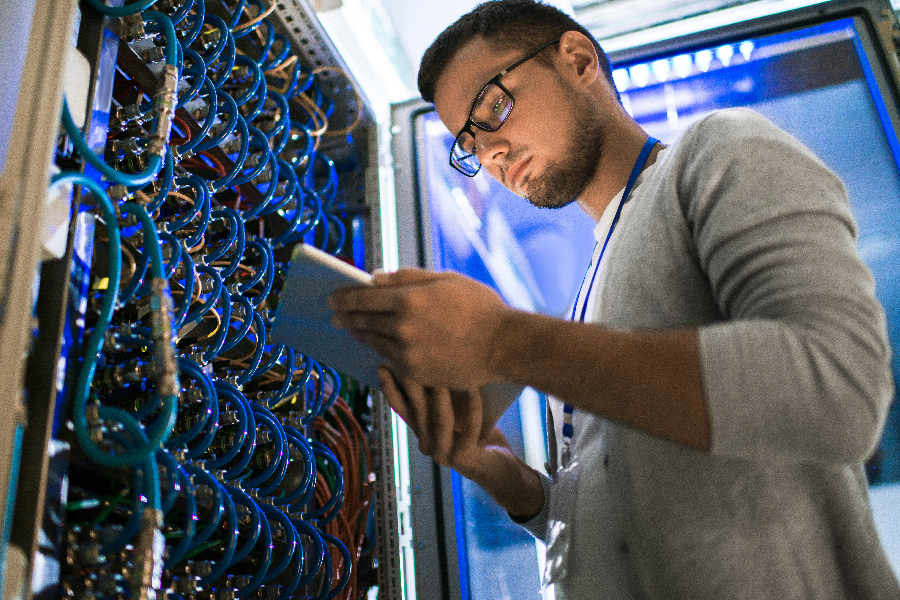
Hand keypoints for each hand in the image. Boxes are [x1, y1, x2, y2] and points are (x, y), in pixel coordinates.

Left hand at [329, 268, 511, 388]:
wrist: (504, 345)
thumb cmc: (479, 307)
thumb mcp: (445, 280)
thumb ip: (407, 278)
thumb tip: (374, 278)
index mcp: (408, 299)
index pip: (362, 297)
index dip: (343, 297)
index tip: (332, 298)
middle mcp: (402, 328)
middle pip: (362, 321)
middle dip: (345, 316)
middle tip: (335, 315)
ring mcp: (408, 354)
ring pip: (373, 342)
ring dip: (360, 334)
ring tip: (354, 329)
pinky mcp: (417, 373)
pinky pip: (390, 360)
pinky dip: (382, 351)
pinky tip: (378, 346)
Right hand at [379, 367, 508, 479]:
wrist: (501, 471)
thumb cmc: (481, 437)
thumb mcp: (459, 414)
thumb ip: (444, 397)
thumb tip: (436, 361)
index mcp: (422, 433)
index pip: (401, 409)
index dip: (391, 388)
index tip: (383, 365)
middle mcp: (427, 445)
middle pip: (417, 412)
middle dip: (412, 384)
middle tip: (409, 360)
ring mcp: (443, 454)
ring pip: (441, 420)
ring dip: (442, 394)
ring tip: (444, 370)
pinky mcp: (463, 459)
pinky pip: (469, 429)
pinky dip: (473, 407)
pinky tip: (475, 389)